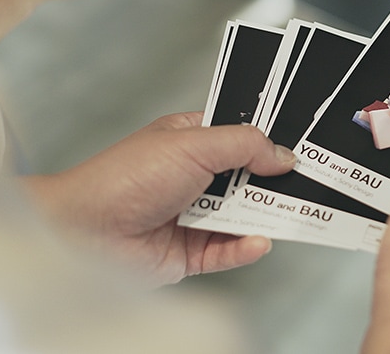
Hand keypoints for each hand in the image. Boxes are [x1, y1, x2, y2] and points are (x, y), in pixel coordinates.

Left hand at [22, 112, 297, 284]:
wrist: (81, 233)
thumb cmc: (123, 178)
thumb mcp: (194, 145)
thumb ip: (244, 146)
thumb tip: (284, 155)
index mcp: (190, 141)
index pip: (240, 137)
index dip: (269, 141)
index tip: (302, 145)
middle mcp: (192, 178)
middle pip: (247, 179)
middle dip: (274, 182)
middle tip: (308, 182)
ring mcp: (191, 216)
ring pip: (241, 216)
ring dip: (264, 215)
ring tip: (293, 213)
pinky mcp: (187, 253)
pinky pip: (226, 251)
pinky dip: (245, 248)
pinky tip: (259, 241)